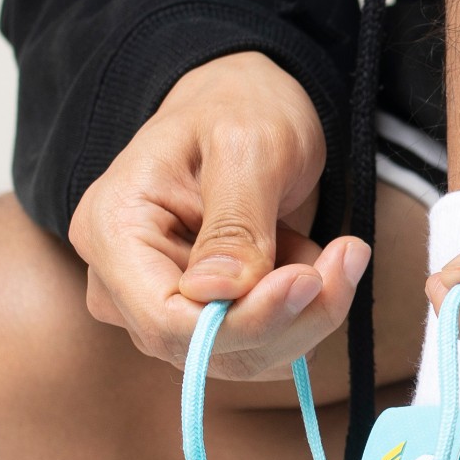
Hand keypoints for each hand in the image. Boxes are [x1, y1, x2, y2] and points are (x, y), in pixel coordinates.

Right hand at [68, 51, 367, 379]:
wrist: (246, 102)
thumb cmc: (239, 106)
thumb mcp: (246, 144)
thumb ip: (235, 222)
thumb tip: (218, 294)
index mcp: (112, 228)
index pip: (165, 320)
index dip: (243, 320)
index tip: (308, 280)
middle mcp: (124, 278)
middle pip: (203, 349)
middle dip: (288, 317)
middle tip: (347, 257)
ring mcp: (160, 302)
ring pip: (239, 357)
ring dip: (306, 317)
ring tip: (341, 252)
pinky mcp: (202, 314)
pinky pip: (258, 346)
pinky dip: (303, 315)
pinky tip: (318, 262)